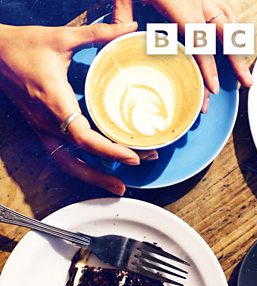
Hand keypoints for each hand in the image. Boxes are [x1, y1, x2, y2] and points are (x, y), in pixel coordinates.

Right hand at [0, 23, 157, 195]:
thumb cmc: (23, 45)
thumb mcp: (62, 37)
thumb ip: (98, 34)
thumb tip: (129, 29)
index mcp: (55, 101)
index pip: (84, 136)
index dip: (109, 150)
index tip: (133, 156)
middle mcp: (48, 122)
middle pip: (78, 160)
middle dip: (106, 172)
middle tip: (133, 176)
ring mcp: (42, 129)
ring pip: (67, 164)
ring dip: (93, 178)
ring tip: (117, 186)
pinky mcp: (41, 130)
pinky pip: (61, 156)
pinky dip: (81, 168)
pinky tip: (99, 171)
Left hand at [113, 0, 252, 112]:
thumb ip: (122, 14)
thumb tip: (125, 34)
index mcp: (179, 3)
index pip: (198, 42)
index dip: (207, 67)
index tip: (212, 87)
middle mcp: (198, 0)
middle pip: (225, 34)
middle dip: (237, 61)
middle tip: (247, 82)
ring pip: (229, 21)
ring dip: (237, 46)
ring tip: (243, 69)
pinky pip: (226, 9)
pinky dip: (232, 26)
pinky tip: (234, 40)